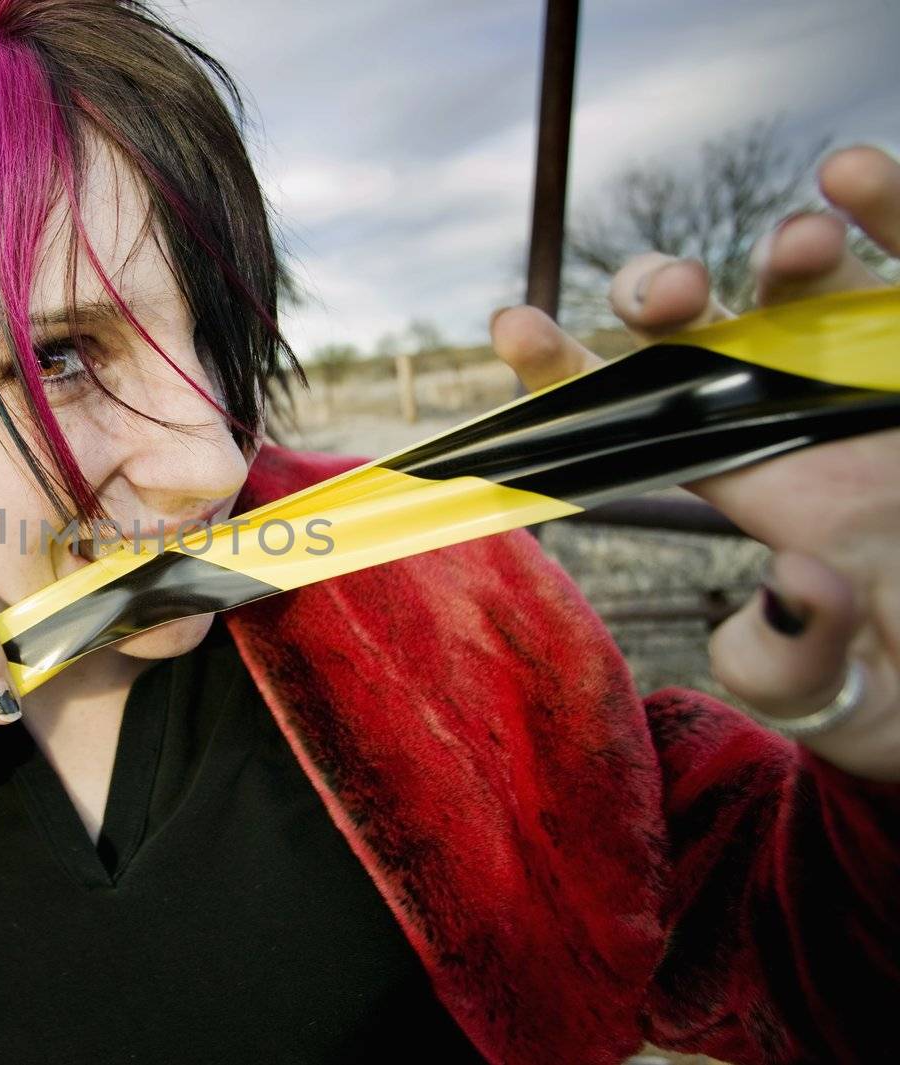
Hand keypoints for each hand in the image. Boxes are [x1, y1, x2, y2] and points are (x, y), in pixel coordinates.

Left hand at [489, 144, 899, 780]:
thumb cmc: (893, 676)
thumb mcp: (838, 700)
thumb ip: (790, 665)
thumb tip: (795, 586)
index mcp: (732, 478)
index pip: (623, 416)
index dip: (563, 370)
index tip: (513, 324)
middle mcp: (783, 411)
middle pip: (691, 333)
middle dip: (661, 292)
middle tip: (673, 296)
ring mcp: (862, 372)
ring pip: (799, 284)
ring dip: (781, 250)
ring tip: (799, 248)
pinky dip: (886, 209)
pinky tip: (848, 174)